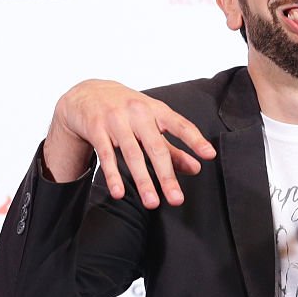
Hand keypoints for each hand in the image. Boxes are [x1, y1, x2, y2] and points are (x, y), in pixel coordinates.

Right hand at [45, 79, 215, 206]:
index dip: (195, 139)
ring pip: (132, 154)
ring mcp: (116, 121)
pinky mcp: (97, 130)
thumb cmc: (127, 110)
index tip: (209, 154)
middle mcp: (138, 113)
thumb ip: (174, 148)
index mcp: (157, 110)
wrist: (88, 93)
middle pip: (156, 147)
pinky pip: (106, 156)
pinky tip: (119, 193)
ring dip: (143, 181)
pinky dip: (113, 176)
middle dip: (167, 175)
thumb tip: (196, 168)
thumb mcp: (152, 123)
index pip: (180, 125)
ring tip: (152, 202)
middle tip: (176, 199)